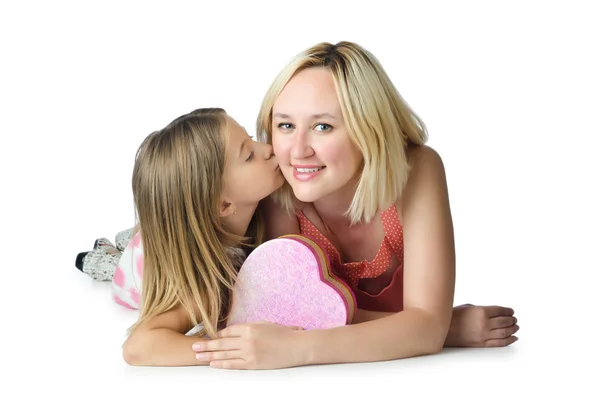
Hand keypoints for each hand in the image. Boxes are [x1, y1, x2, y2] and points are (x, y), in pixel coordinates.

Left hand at [191, 322, 305, 369]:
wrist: (297, 347)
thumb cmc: (283, 334)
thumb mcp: (265, 324)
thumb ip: (249, 327)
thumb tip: (234, 331)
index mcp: (250, 327)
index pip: (228, 330)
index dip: (218, 334)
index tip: (210, 336)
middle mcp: (247, 340)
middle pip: (222, 343)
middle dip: (206, 345)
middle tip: (193, 347)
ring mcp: (250, 353)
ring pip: (225, 354)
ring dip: (210, 355)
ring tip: (197, 357)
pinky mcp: (253, 364)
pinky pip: (234, 364)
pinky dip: (222, 364)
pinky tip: (212, 363)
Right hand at [445, 304, 518, 347]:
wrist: (442, 331)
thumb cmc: (452, 317)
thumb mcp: (467, 307)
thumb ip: (481, 309)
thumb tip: (494, 313)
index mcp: (481, 311)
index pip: (501, 311)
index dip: (508, 311)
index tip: (511, 311)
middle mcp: (484, 323)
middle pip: (505, 321)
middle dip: (512, 320)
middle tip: (514, 319)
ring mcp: (483, 335)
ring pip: (505, 332)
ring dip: (513, 329)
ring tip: (516, 327)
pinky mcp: (481, 344)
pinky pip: (499, 343)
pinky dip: (509, 340)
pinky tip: (514, 337)